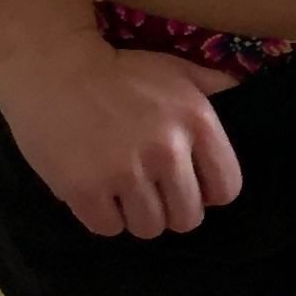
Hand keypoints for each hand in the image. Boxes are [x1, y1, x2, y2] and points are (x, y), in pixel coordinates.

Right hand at [0, 34, 245, 240]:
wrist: (52, 66)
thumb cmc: (117, 71)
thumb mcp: (176, 69)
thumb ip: (213, 87)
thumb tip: (243, 97)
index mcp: (196, 121)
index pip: (226, 188)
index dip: (207, 191)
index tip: (186, 184)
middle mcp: (167, 150)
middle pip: (187, 218)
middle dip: (170, 209)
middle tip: (149, 189)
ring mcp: (126, 172)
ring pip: (149, 228)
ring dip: (135, 215)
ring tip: (121, 189)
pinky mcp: (86, 190)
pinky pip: (109, 229)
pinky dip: (102, 216)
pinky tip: (95, 189)